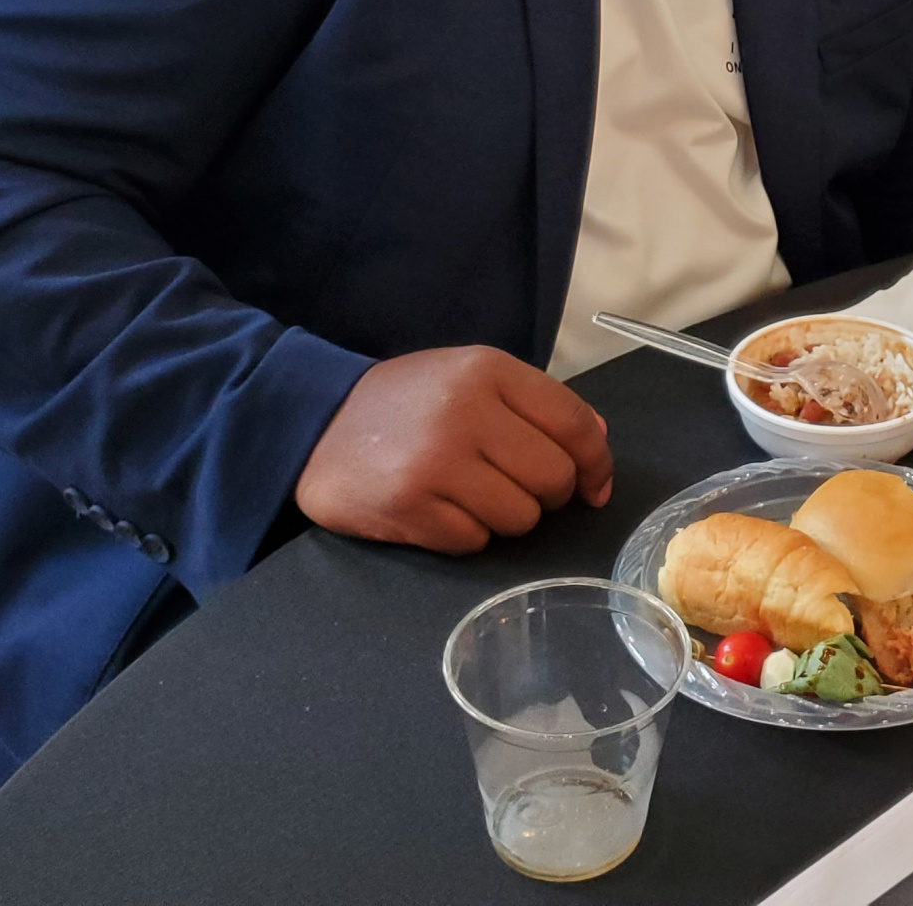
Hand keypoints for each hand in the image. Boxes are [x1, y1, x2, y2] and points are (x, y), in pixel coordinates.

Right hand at [295, 346, 613, 551]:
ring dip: (507, 517)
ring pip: (519, 518)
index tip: (595, 486)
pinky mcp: (409, 508)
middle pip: (553, 477)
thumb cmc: (409, 401)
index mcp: (489, 370)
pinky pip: (474, 541)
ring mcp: (435, 462)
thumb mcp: (473, 377)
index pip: (573, 423)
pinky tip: (441, 509)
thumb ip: (536, 404)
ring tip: (473, 494)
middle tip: (521, 487)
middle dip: (549, 494)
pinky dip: (468, 533)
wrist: (316, 422)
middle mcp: (466, 411)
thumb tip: (596, 443)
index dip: (596, 463)